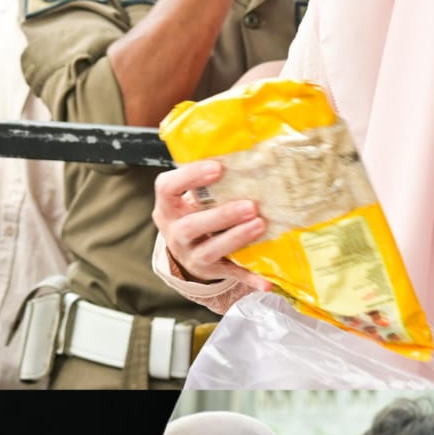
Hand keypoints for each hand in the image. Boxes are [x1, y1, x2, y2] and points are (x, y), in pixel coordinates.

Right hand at [154, 160, 272, 286]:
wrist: (186, 251)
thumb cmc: (194, 213)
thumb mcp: (190, 198)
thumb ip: (206, 182)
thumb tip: (246, 153)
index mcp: (168, 207)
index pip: (167, 188)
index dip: (190, 177)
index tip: (218, 168)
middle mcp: (175, 233)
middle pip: (191, 226)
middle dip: (221, 216)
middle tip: (250, 205)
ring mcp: (191, 255)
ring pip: (210, 250)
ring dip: (236, 238)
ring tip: (260, 224)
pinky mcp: (211, 271)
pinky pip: (230, 275)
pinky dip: (249, 278)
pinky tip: (266, 281)